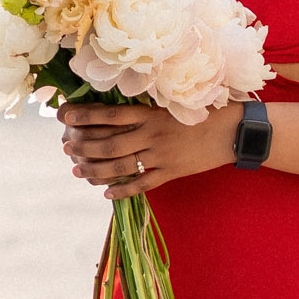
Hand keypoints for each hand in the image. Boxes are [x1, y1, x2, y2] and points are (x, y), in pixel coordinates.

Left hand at [58, 97, 236, 198]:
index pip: (110, 114)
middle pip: (110, 142)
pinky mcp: (172, 172)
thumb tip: (118, 111)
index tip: (65, 115)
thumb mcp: (173, 105)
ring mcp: (161, 155)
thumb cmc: (203, 113)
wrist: (233, 131)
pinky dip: (123, 190)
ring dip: (96, 169)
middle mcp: (152, 134)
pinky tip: (107, 193)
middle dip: (84, 146)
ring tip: (78, 171)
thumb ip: (147, 110)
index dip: (86, 115)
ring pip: (121, 165)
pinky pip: (143, 184)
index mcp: (151, 114)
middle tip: (66, 148)